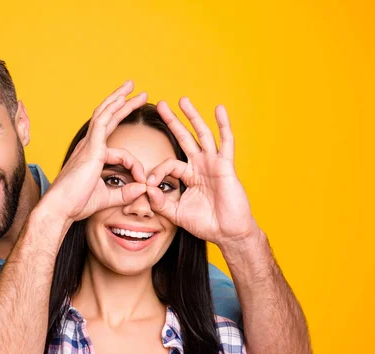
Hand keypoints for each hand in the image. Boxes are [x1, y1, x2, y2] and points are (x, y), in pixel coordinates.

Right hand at [43, 81, 147, 221]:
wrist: (60, 208)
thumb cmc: (77, 204)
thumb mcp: (107, 198)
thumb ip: (125, 193)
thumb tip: (143, 188)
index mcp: (92, 157)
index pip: (119, 152)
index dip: (135, 166)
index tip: (144, 182)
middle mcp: (89, 147)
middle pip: (107, 119)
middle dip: (122, 104)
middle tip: (136, 92)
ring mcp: (89, 145)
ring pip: (104, 114)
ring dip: (119, 99)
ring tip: (132, 87)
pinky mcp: (91, 148)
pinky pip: (103, 122)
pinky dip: (113, 109)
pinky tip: (123, 99)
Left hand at [145, 97, 258, 245]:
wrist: (228, 233)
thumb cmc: (206, 224)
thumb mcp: (177, 214)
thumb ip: (161, 203)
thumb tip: (146, 190)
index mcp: (189, 175)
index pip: (168, 163)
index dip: (156, 172)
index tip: (146, 184)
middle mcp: (200, 165)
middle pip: (184, 138)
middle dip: (172, 121)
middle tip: (160, 104)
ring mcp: (213, 163)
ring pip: (202, 134)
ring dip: (192, 117)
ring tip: (183, 100)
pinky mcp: (225, 166)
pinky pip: (226, 142)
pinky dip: (223, 125)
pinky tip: (219, 109)